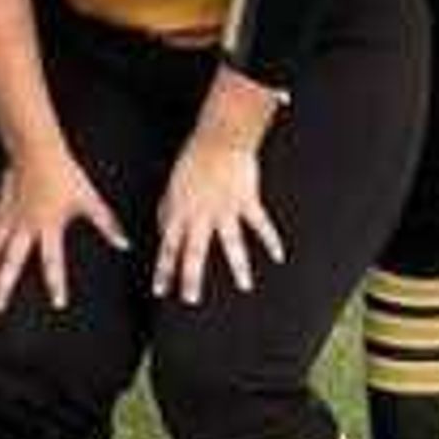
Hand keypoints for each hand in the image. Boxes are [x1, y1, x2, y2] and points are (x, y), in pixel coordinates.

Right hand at [0, 136, 122, 312]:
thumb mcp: (89, 200)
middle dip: (4, 286)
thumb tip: (124, 243)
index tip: (58, 303)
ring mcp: (11, 217)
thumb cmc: (64, 174)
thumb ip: (106, 223)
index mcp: (48, 228)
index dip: (57, 283)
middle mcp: (26, 227)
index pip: (53, 262)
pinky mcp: (2, 205)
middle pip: (12, 263)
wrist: (36, 149)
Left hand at [154, 96, 286, 304]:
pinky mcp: (246, 201)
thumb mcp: (173, 186)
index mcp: (181, 210)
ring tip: (245, 287)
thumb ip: (168, 210)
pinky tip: (278, 256)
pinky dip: (270, 240)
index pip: (168, 246)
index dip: (163, 269)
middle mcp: (202, 214)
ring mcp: (225, 209)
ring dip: (238, 267)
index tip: (160, 290)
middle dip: (191, 277)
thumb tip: (163, 230)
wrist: (219, 138)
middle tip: (190, 300)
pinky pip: (260, 225)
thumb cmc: (193, 159)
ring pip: (231, 243)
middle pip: (194, 251)